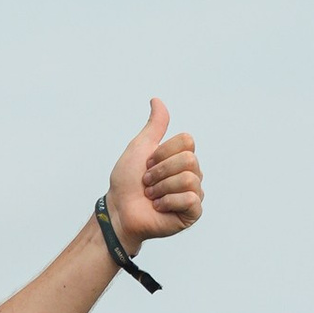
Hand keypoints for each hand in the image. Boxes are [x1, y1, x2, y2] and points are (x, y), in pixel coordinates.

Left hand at [107, 97, 203, 249]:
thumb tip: (156, 100)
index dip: (162, 152)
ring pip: (188, 178)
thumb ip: (154, 126)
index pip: (186, 141)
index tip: (148, 164)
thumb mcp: (140, 147)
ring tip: (152, 196)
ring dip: (162, 187)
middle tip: (148, 183)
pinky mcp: (193, 213)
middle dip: (160, 171)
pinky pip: (189, 198)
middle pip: (188, 159)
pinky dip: (168, 202)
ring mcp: (194, 194)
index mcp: (182, 157)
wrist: (119, 211)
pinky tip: (159, 207)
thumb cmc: (127, 182)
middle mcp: (192, 174)